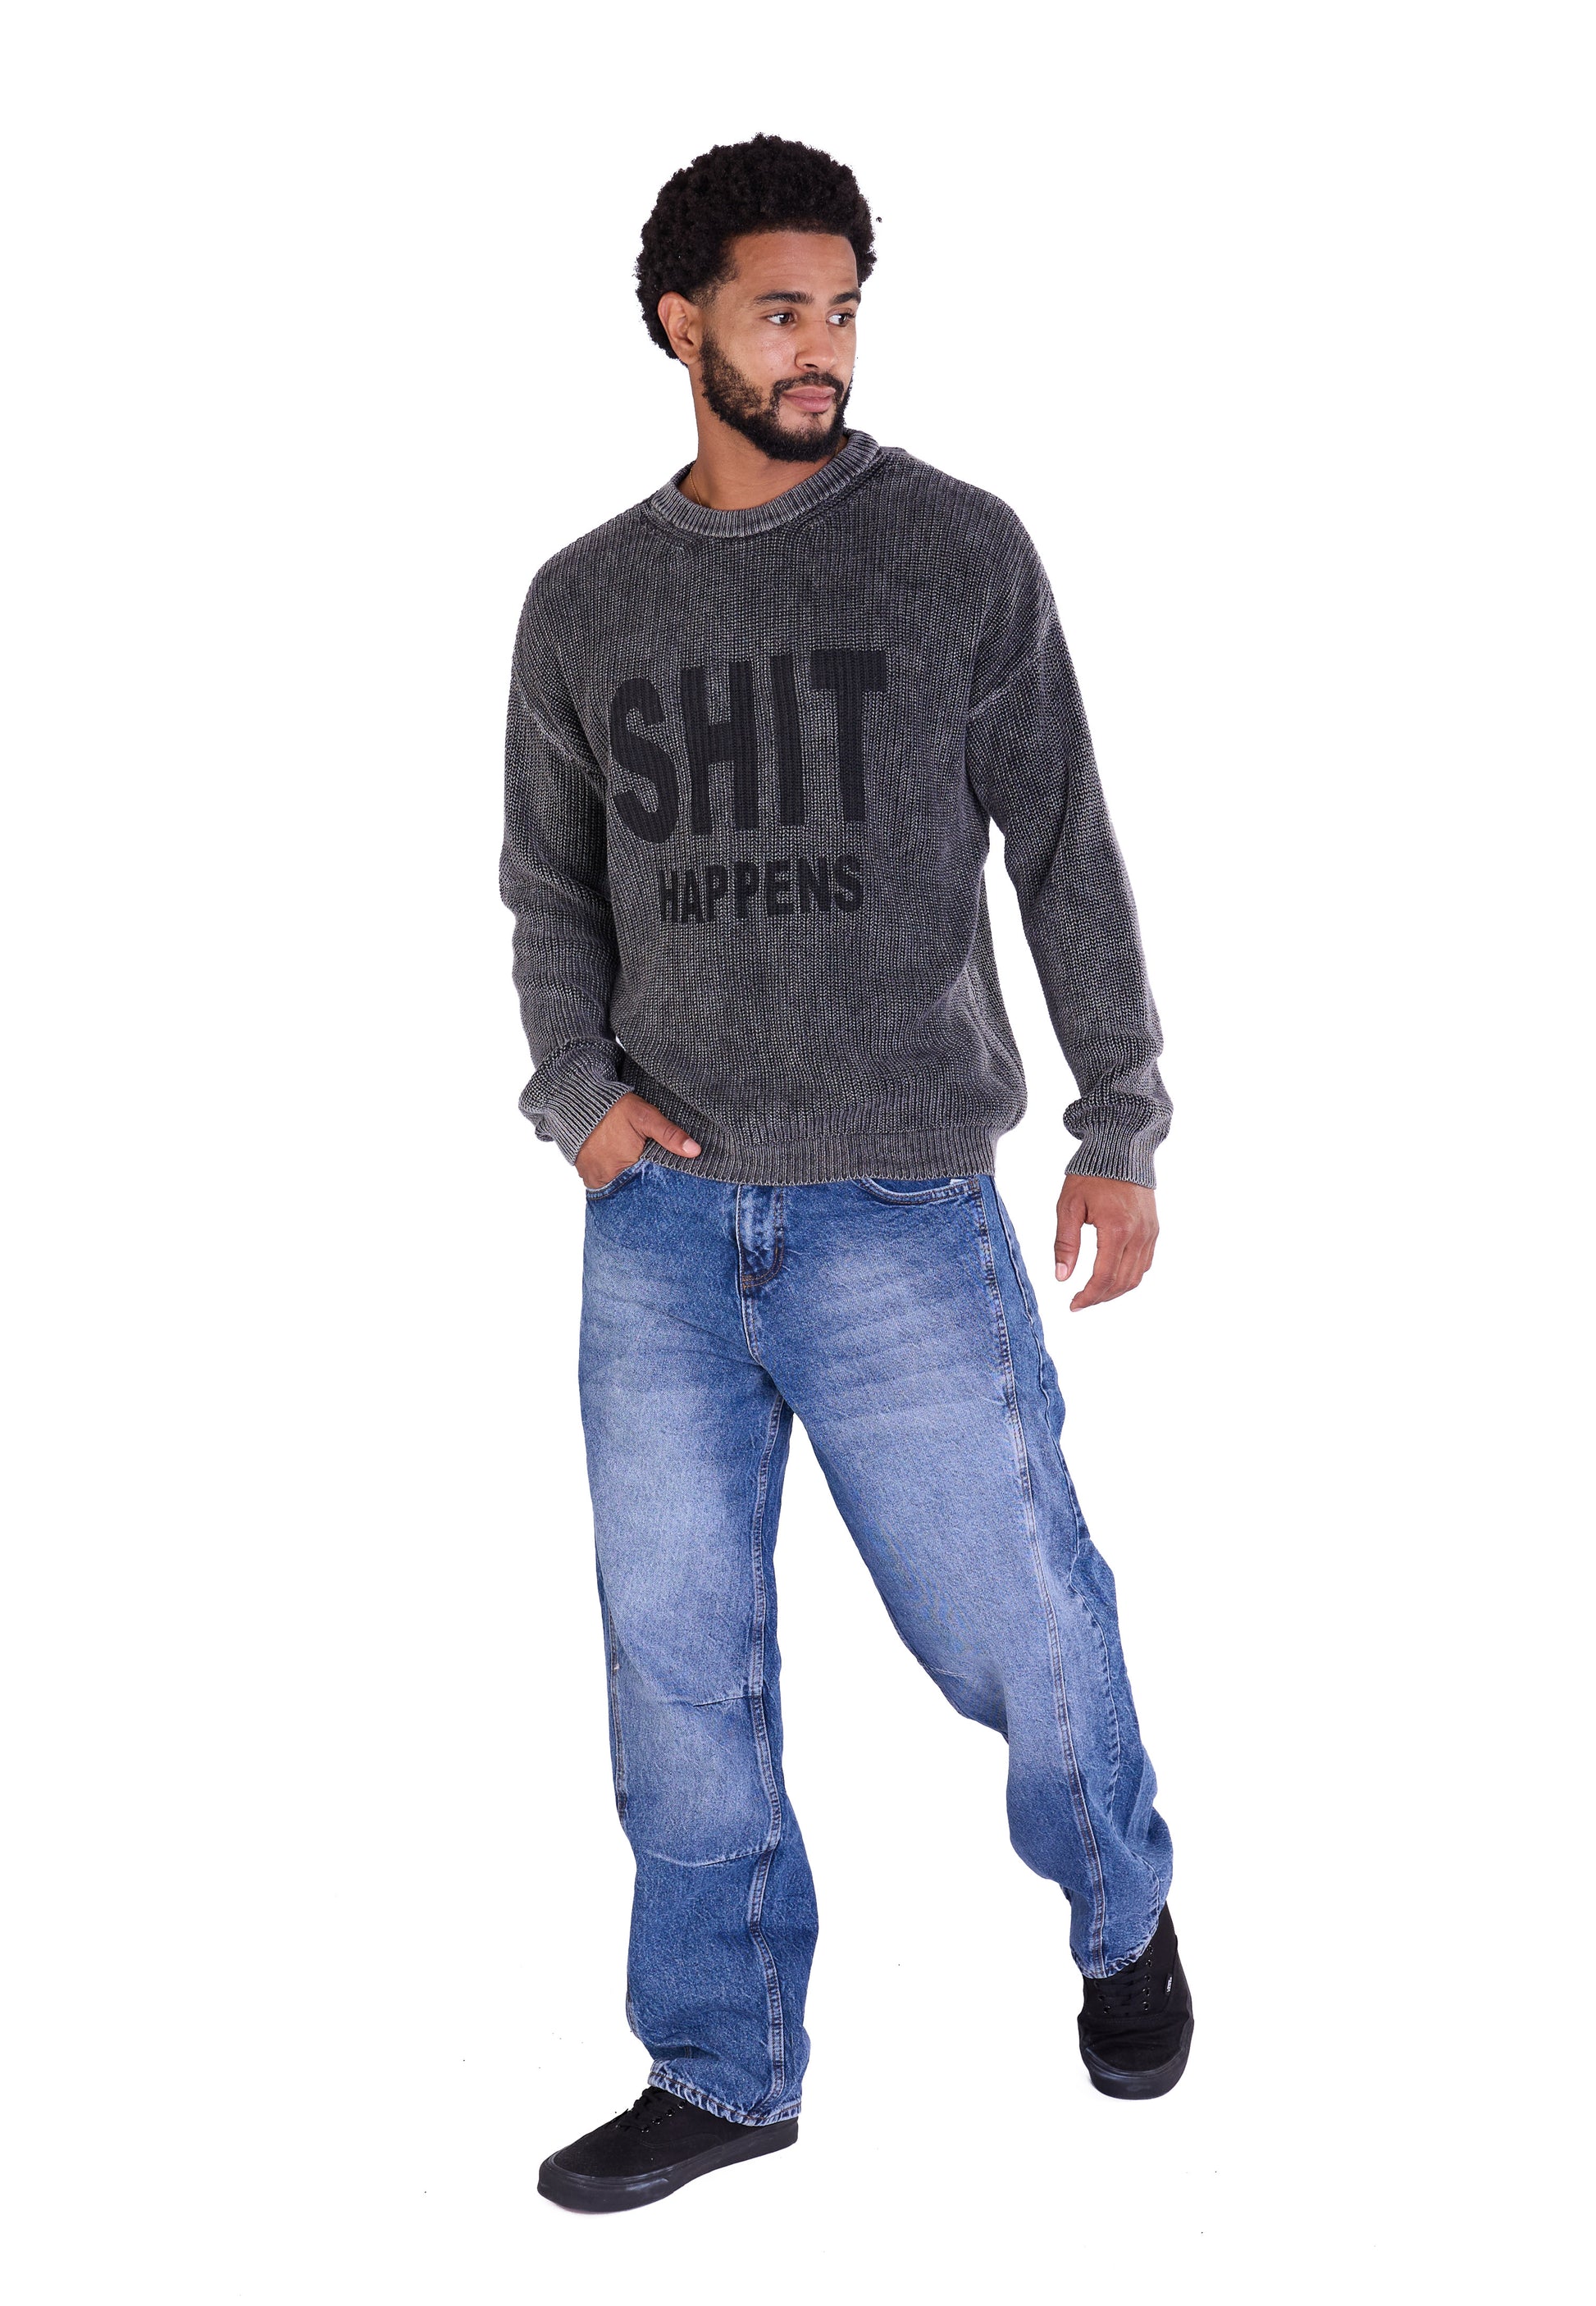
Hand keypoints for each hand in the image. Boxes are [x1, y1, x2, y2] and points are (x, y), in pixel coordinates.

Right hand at [576, 1092, 699, 1188]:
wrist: (579, 1099)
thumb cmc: (614, 1108)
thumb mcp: (645, 1117)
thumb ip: (669, 1134)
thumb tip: (695, 1151)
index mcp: (624, 1168)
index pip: (647, 1186)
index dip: (656, 1182)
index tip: (662, 1177)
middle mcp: (605, 1178)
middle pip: (631, 1189)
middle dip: (641, 1184)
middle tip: (648, 1172)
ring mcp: (593, 1177)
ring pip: (616, 1188)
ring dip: (625, 1181)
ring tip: (633, 1169)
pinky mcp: (584, 1173)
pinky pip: (602, 1183)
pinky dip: (611, 1177)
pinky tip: (619, 1167)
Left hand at [1054, 1175, 1157, 1310]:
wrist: (1120, 1149)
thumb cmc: (1091, 1175)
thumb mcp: (1069, 1206)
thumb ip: (1065, 1243)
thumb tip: (1061, 1276)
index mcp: (1116, 1230)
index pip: (1104, 1277)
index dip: (1088, 1297)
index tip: (1073, 1305)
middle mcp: (1138, 1235)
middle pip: (1122, 1282)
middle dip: (1100, 1297)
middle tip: (1080, 1301)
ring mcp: (1149, 1233)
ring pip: (1136, 1277)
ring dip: (1115, 1290)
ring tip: (1094, 1292)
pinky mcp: (1153, 1229)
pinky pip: (1145, 1263)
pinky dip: (1129, 1276)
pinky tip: (1112, 1276)